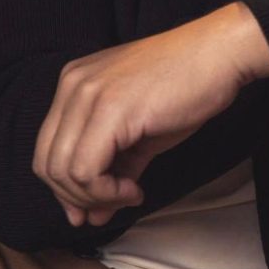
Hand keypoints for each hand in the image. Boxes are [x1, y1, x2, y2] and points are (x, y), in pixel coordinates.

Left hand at [32, 2, 268, 226]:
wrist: (222, 54)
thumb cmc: (189, 84)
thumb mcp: (141, 128)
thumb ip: (114, 166)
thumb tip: (94, 214)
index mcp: (76, 82)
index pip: (48, 149)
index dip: (67, 188)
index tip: (96, 207)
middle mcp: (74, 84)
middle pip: (47, 164)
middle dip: (76, 198)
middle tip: (110, 208)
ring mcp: (89, 93)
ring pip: (62, 172)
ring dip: (94, 198)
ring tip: (128, 196)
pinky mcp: (110, 108)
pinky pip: (86, 170)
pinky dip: (106, 192)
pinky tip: (134, 190)